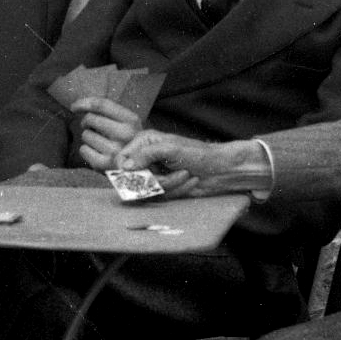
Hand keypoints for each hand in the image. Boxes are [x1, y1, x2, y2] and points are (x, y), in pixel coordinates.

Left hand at [71, 97, 147, 164]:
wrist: (138, 168)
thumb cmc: (126, 140)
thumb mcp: (126, 122)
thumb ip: (107, 111)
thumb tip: (76, 106)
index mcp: (131, 120)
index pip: (102, 105)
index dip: (84, 103)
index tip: (74, 106)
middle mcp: (125, 134)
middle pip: (90, 118)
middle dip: (87, 122)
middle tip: (94, 129)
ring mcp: (115, 151)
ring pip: (86, 135)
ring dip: (89, 138)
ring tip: (101, 143)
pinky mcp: (105, 165)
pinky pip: (83, 150)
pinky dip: (86, 150)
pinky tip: (97, 153)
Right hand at [126, 131, 264, 196]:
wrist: (219, 169)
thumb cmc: (199, 154)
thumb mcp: (171, 149)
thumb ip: (146, 155)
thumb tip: (125, 166)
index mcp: (144, 142)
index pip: (121, 160)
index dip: (128, 171)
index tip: (142, 176)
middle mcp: (145, 158)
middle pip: (133, 179)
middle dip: (156, 181)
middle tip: (176, 174)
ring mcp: (154, 173)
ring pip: (146, 191)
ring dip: (169, 186)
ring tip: (186, 175)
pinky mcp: (162, 187)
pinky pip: (159, 197)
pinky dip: (176, 191)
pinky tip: (189, 181)